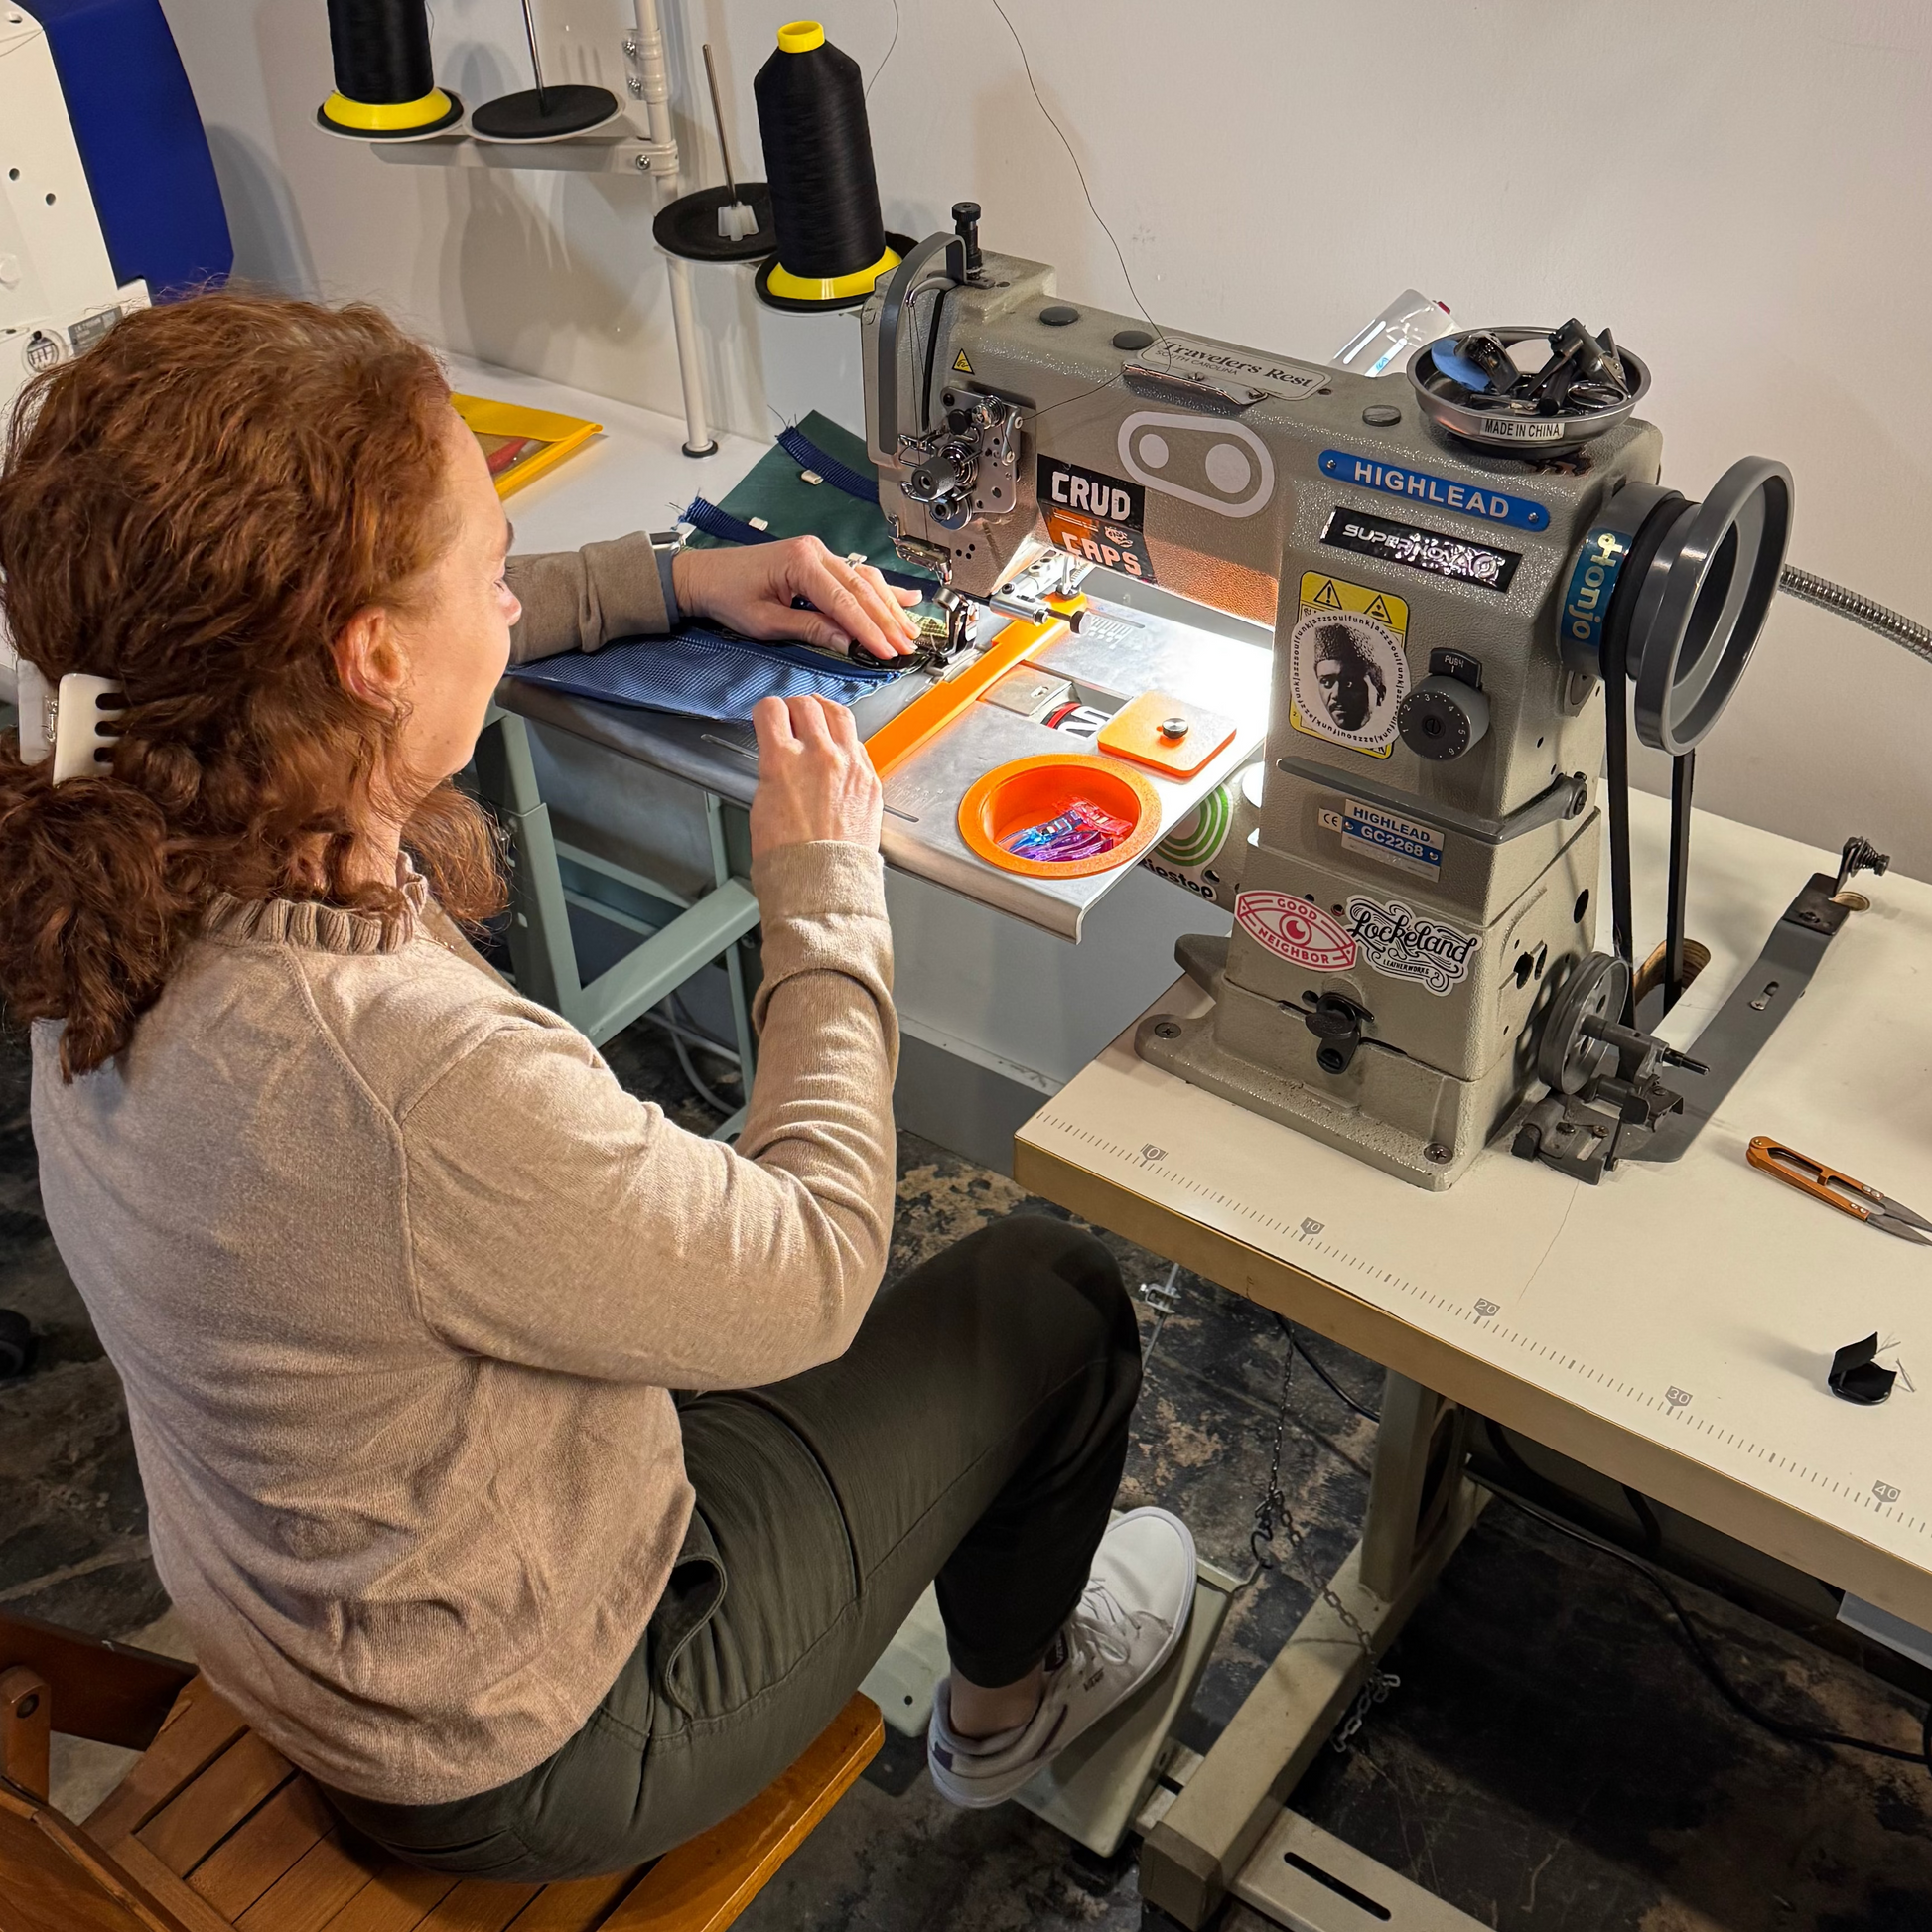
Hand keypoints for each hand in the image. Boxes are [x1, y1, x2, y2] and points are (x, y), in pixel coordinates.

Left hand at [673, 536, 920, 659]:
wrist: (704, 576)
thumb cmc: (727, 595)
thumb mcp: (766, 621)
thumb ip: (810, 628)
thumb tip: (846, 641)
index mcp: (800, 562)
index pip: (844, 601)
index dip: (869, 629)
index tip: (887, 650)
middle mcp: (815, 552)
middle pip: (861, 589)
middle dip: (886, 621)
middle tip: (907, 645)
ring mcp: (818, 554)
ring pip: (864, 581)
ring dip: (888, 607)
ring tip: (910, 629)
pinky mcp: (818, 561)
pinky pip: (855, 575)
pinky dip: (880, 589)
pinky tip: (905, 597)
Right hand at [748, 695, 882, 856]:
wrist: (821, 881)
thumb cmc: (788, 856)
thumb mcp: (761, 804)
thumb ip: (772, 769)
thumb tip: (779, 756)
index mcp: (782, 760)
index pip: (772, 709)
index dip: (766, 710)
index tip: (768, 716)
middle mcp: (818, 755)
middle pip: (806, 704)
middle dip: (794, 707)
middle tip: (791, 715)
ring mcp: (849, 765)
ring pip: (839, 714)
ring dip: (824, 710)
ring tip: (819, 714)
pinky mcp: (870, 780)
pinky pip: (859, 744)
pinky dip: (846, 740)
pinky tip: (840, 746)